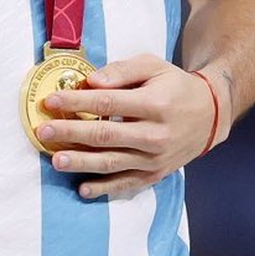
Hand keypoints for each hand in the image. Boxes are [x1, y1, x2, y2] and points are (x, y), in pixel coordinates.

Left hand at [33, 52, 224, 199]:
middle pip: (106, 136)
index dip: (76, 103)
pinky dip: (105, 189)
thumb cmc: (174, 86)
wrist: (211, 115)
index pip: (107, 103)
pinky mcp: (156, 174)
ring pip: (113, 164)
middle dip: (71, 134)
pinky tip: (83, 189)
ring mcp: (156, 159)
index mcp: (154, 104)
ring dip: (82, 163)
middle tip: (44, 132)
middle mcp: (156, 135)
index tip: (51, 101)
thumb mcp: (152, 66)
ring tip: (56, 160)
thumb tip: (91, 82)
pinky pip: (127, 184)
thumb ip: (121, 71)